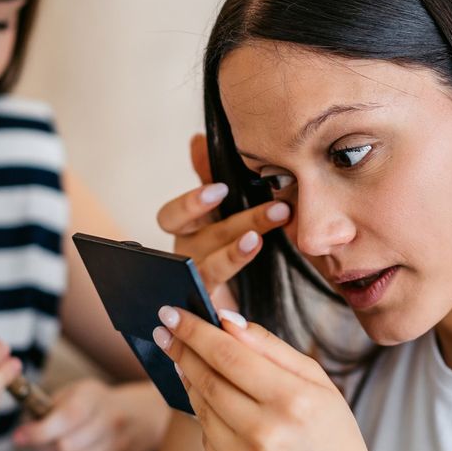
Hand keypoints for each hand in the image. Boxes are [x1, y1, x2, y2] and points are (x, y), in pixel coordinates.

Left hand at [12, 379, 168, 450]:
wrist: (141, 418)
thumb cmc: (96, 404)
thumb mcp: (75, 392)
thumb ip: (49, 408)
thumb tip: (24, 432)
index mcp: (95, 399)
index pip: (66, 419)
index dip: (38, 432)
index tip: (19, 436)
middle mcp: (110, 423)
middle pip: (64, 448)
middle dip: (43, 448)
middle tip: (38, 442)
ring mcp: (115, 450)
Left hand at [152, 307, 400, 450]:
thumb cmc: (333, 440)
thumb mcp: (319, 385)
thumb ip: (272, 348)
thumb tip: (227, 321)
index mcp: (293, 401)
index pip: (228, 355)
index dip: (195, 331)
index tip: (171, 312)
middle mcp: (265, 433)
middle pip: (206, 379)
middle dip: (181, 350)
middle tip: (164, 329)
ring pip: (200, 406)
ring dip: (189, 379)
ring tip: (186, 361)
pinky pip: (205, 437)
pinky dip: (206, 415)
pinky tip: (214, 404)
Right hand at [155, 134, 290, 310]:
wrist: (220, 305)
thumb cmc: (219, 246)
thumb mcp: (218, 211)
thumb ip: (207, 176)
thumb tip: (197, 140)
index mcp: (187, 230)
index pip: (173, 216)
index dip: (192, 204)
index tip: (219, 190)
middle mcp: (185, 255)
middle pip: (204, 237)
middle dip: (243, 222)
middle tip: (278, 210)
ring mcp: (194, 284)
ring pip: (211, 268)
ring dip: (236, 255)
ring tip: (259, 241)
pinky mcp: (209, 310)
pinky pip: (216, 309)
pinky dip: (226, 308)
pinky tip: (246, 298)